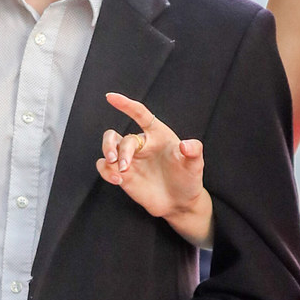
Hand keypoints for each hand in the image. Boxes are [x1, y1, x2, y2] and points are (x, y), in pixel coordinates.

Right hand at [100, 93, 212, 245]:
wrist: (180, 202)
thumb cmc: (188, 179)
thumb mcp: (195, 165)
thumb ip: (194, 151)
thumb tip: (185, 145)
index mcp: (156, 135)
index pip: (139, 114)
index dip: (125, 105)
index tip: (111, 97)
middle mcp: (141, 145)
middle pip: (115, 136)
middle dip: (112, 146)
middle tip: (120, 163)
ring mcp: (130, 160)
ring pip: (108, 148)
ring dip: (107, 156)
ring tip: (119, 172)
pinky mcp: (122, 175)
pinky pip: (104, 167)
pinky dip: (106, 171)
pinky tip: (118, 181)